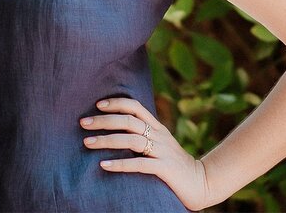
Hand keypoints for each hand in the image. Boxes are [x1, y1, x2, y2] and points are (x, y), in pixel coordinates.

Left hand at [80, 97, 212, 210]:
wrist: (202, 182)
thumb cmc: (175, 165)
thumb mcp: (161, 145)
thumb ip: (145, 135)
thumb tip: (120, 129)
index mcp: (158, 128)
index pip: (135, 107)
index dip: (116, 103)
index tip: (97, 105)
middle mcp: (159, 136)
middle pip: (128, 121)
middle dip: (104, 121)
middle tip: (83, 123)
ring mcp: (162, 152)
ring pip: (131, 140)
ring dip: (107, 140)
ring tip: (87, 143)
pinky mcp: (165, 169)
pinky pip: (139, 164)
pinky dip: (120, 164)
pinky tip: (104, 165)